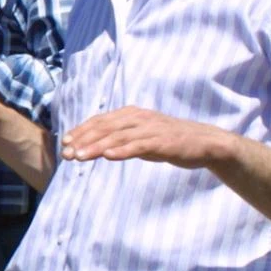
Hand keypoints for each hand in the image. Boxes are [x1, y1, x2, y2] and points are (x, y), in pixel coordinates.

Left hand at [59, 106, 228, 168]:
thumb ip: (122, 139)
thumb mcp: (142, 137)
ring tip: (79, 156)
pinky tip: (109, 157)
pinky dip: (123, 151)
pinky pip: (139, 146)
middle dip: (83, 140)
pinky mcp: (163, 142)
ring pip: (118, 137)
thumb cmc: (170, 141)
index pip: (100, 121)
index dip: (81, 131)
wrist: (206, 143)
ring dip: (96, 147)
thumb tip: (99, 148)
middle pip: (105, 127)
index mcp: (132, 114)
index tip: (64, 143)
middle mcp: (139, 118)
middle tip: (66, 153)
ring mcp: (151, 129)